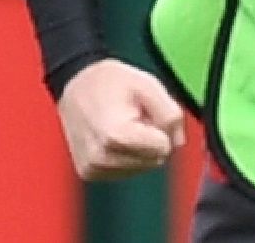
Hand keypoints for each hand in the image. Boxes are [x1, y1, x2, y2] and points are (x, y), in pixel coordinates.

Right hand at [56, 58, 185, 180]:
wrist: (76, 84)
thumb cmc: (109, 82)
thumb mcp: (148, 85)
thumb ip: (170, 114)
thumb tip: (178, 141)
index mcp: (115, 136)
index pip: (164, 148)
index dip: (162, 128)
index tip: (145, 113)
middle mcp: (101, 158)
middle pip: (153, 161)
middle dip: (152, 140)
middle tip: (134, 117)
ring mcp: (93, 168)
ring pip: (141, 168)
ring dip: (140, 149)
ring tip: (123, 124)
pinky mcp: (89, 173)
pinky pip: (126, 171)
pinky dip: (127, 156)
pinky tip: (115, 137)